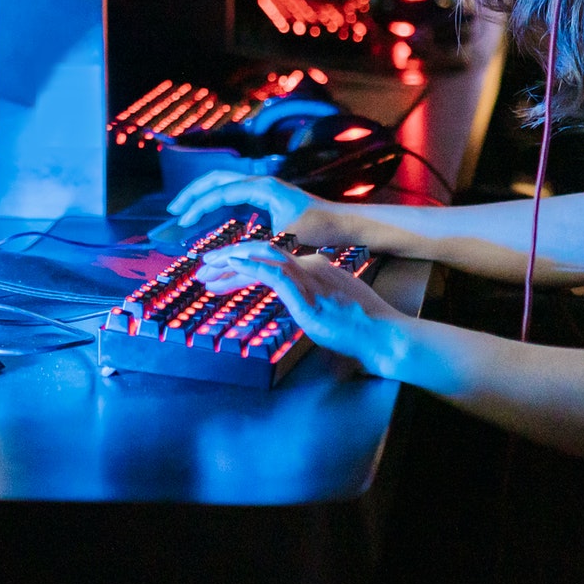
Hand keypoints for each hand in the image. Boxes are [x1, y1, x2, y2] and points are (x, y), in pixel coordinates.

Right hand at [169, 170, 341, 241]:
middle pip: (217, 178)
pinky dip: (220, 202)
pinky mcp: (270, 197)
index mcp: (262, 188)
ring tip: (186, 212)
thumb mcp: (284, 242)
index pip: (220, 191)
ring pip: (226, 183)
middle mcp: (262, 182)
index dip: (198, 206)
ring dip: (205, 195)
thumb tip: (224, 261)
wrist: (346, 225)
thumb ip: (254, 249)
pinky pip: (237, 194)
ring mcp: (266, 188)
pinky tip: (212, 218)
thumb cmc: (319, 232)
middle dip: (194, 192)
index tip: (182, 222)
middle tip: (174, 209)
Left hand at [194, 242, 412, 377]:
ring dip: (230, 261)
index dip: (243, 262)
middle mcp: (310, 265)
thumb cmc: (360, 327)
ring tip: (206, 268)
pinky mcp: (306, 292)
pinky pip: (272, 273)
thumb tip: (304, 310)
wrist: (380, 332)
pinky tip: (231, 267)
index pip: (272, 257)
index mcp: (315, 267)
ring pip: (261, 256)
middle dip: (228, 257)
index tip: (222, 271)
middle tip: (203, 267)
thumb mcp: (330, 309)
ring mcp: (308, 276)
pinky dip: (249, 267)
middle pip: (261, 251)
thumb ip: (314, 303)